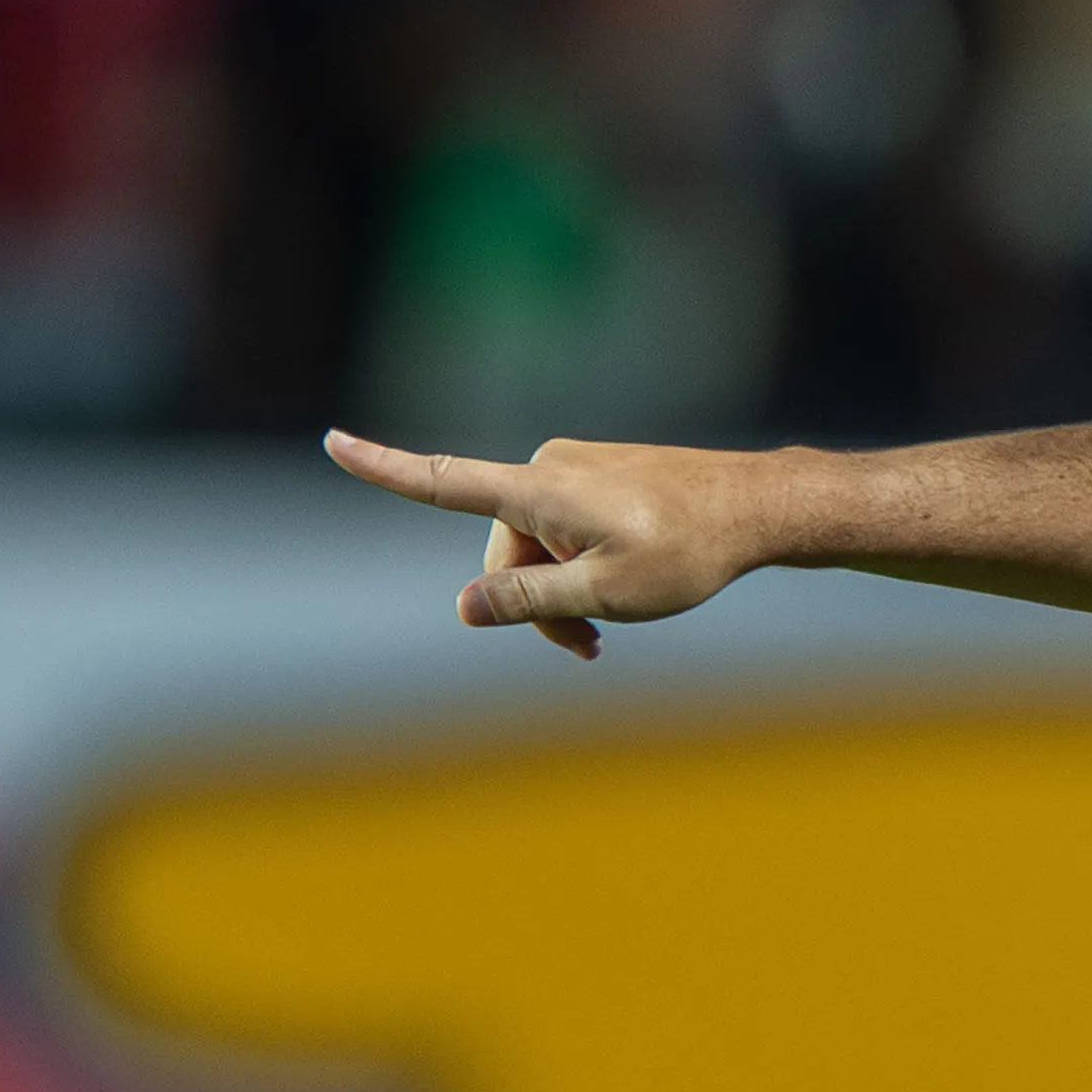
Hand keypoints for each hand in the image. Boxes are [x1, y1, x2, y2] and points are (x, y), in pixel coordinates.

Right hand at [325, 430, 779, 659]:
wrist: (759, 508)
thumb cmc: (688, 552)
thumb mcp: (605, 592)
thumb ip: (529, 601)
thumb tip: (463, 608)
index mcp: (537, 491)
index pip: (443, 481)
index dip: (383, 468)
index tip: (332, 441)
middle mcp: (546, 469)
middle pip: (504, 553)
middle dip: (532, 604)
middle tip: (588, 650)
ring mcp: (573, 468)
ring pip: (537, 547)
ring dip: (560, 592)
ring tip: (612, 628)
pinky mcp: (597, 474)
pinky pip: (566, 529)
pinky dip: (580, 565)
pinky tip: (627, 586)